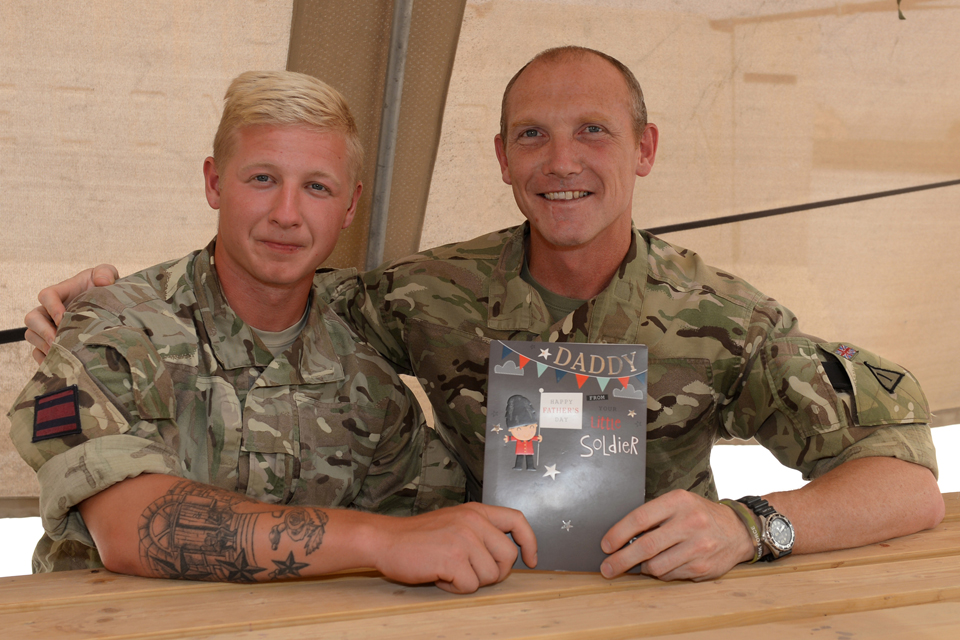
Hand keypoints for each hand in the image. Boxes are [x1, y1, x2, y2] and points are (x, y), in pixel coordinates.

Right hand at [24, 264, 118, 363]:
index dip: (51, 306)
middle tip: (58, 341)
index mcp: (61, 292)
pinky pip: (37, 352)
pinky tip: (58, 362)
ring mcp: (49, 327)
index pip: (46, 295)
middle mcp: (50, 310)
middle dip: (43, 330)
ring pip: (32, 335)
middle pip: (32, 318)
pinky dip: (44, 358)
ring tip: (61, 353)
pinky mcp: (51, 342)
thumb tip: (103, 281)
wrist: (113, 310)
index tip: (63, 318)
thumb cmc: (105, 290)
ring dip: (43, 345)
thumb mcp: (107, 275)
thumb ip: (106, 272)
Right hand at [373, 503, 536, 593]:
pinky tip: (440, 576)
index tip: (531, 559)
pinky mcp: (453, 558)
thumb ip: (479, 531)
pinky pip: (470, 586)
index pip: (516, 520)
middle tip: (471, 573)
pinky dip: (455, 588)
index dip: (529, 541)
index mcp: (476, 511)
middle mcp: (473, 521)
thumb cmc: (417, 537)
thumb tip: (506, 556)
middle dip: (494, 573)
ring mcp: (464, 539)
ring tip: (449, 570)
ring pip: (490, 575)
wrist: (385, 540)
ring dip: (470, 581)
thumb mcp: (454, 522)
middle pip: (508, 557)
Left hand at [599, 489, 754, 581]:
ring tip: (641, 564)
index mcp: (678, 501)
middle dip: (621, 560)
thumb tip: (619, 537)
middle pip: (646, 546)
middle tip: (607, 568)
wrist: (737, 530)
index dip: (618, 534)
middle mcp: (690, 522)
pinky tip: (663, 565)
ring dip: (643, 568)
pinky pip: (671, 575)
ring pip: (656, 566)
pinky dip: (661, 573)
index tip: (605, 545)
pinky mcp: (704, 567)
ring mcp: (698, 546)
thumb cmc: (698, 515)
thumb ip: (653, 516)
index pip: (640, 518)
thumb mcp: (678, 504)